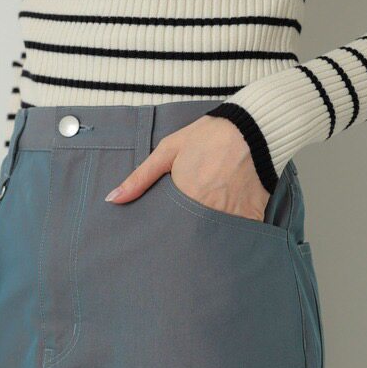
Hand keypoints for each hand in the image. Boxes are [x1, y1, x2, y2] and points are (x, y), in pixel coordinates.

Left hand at [104, 114, 269, 221]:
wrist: (251, 128)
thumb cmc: (207, 137)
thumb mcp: (168, 150)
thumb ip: (140, 178)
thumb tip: (112, 200)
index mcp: (185, 196)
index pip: (170, 229)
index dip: (168, 232)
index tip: (164, 237)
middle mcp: (208, 209)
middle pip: (193, 235)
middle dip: (188, 237)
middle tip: (184, 239)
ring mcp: (233, 214)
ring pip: (216, 236)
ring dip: (210, 235)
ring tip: (207, 232)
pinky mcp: (253, 214)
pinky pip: (242, 231)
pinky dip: (237, 230)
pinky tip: (232, 224)